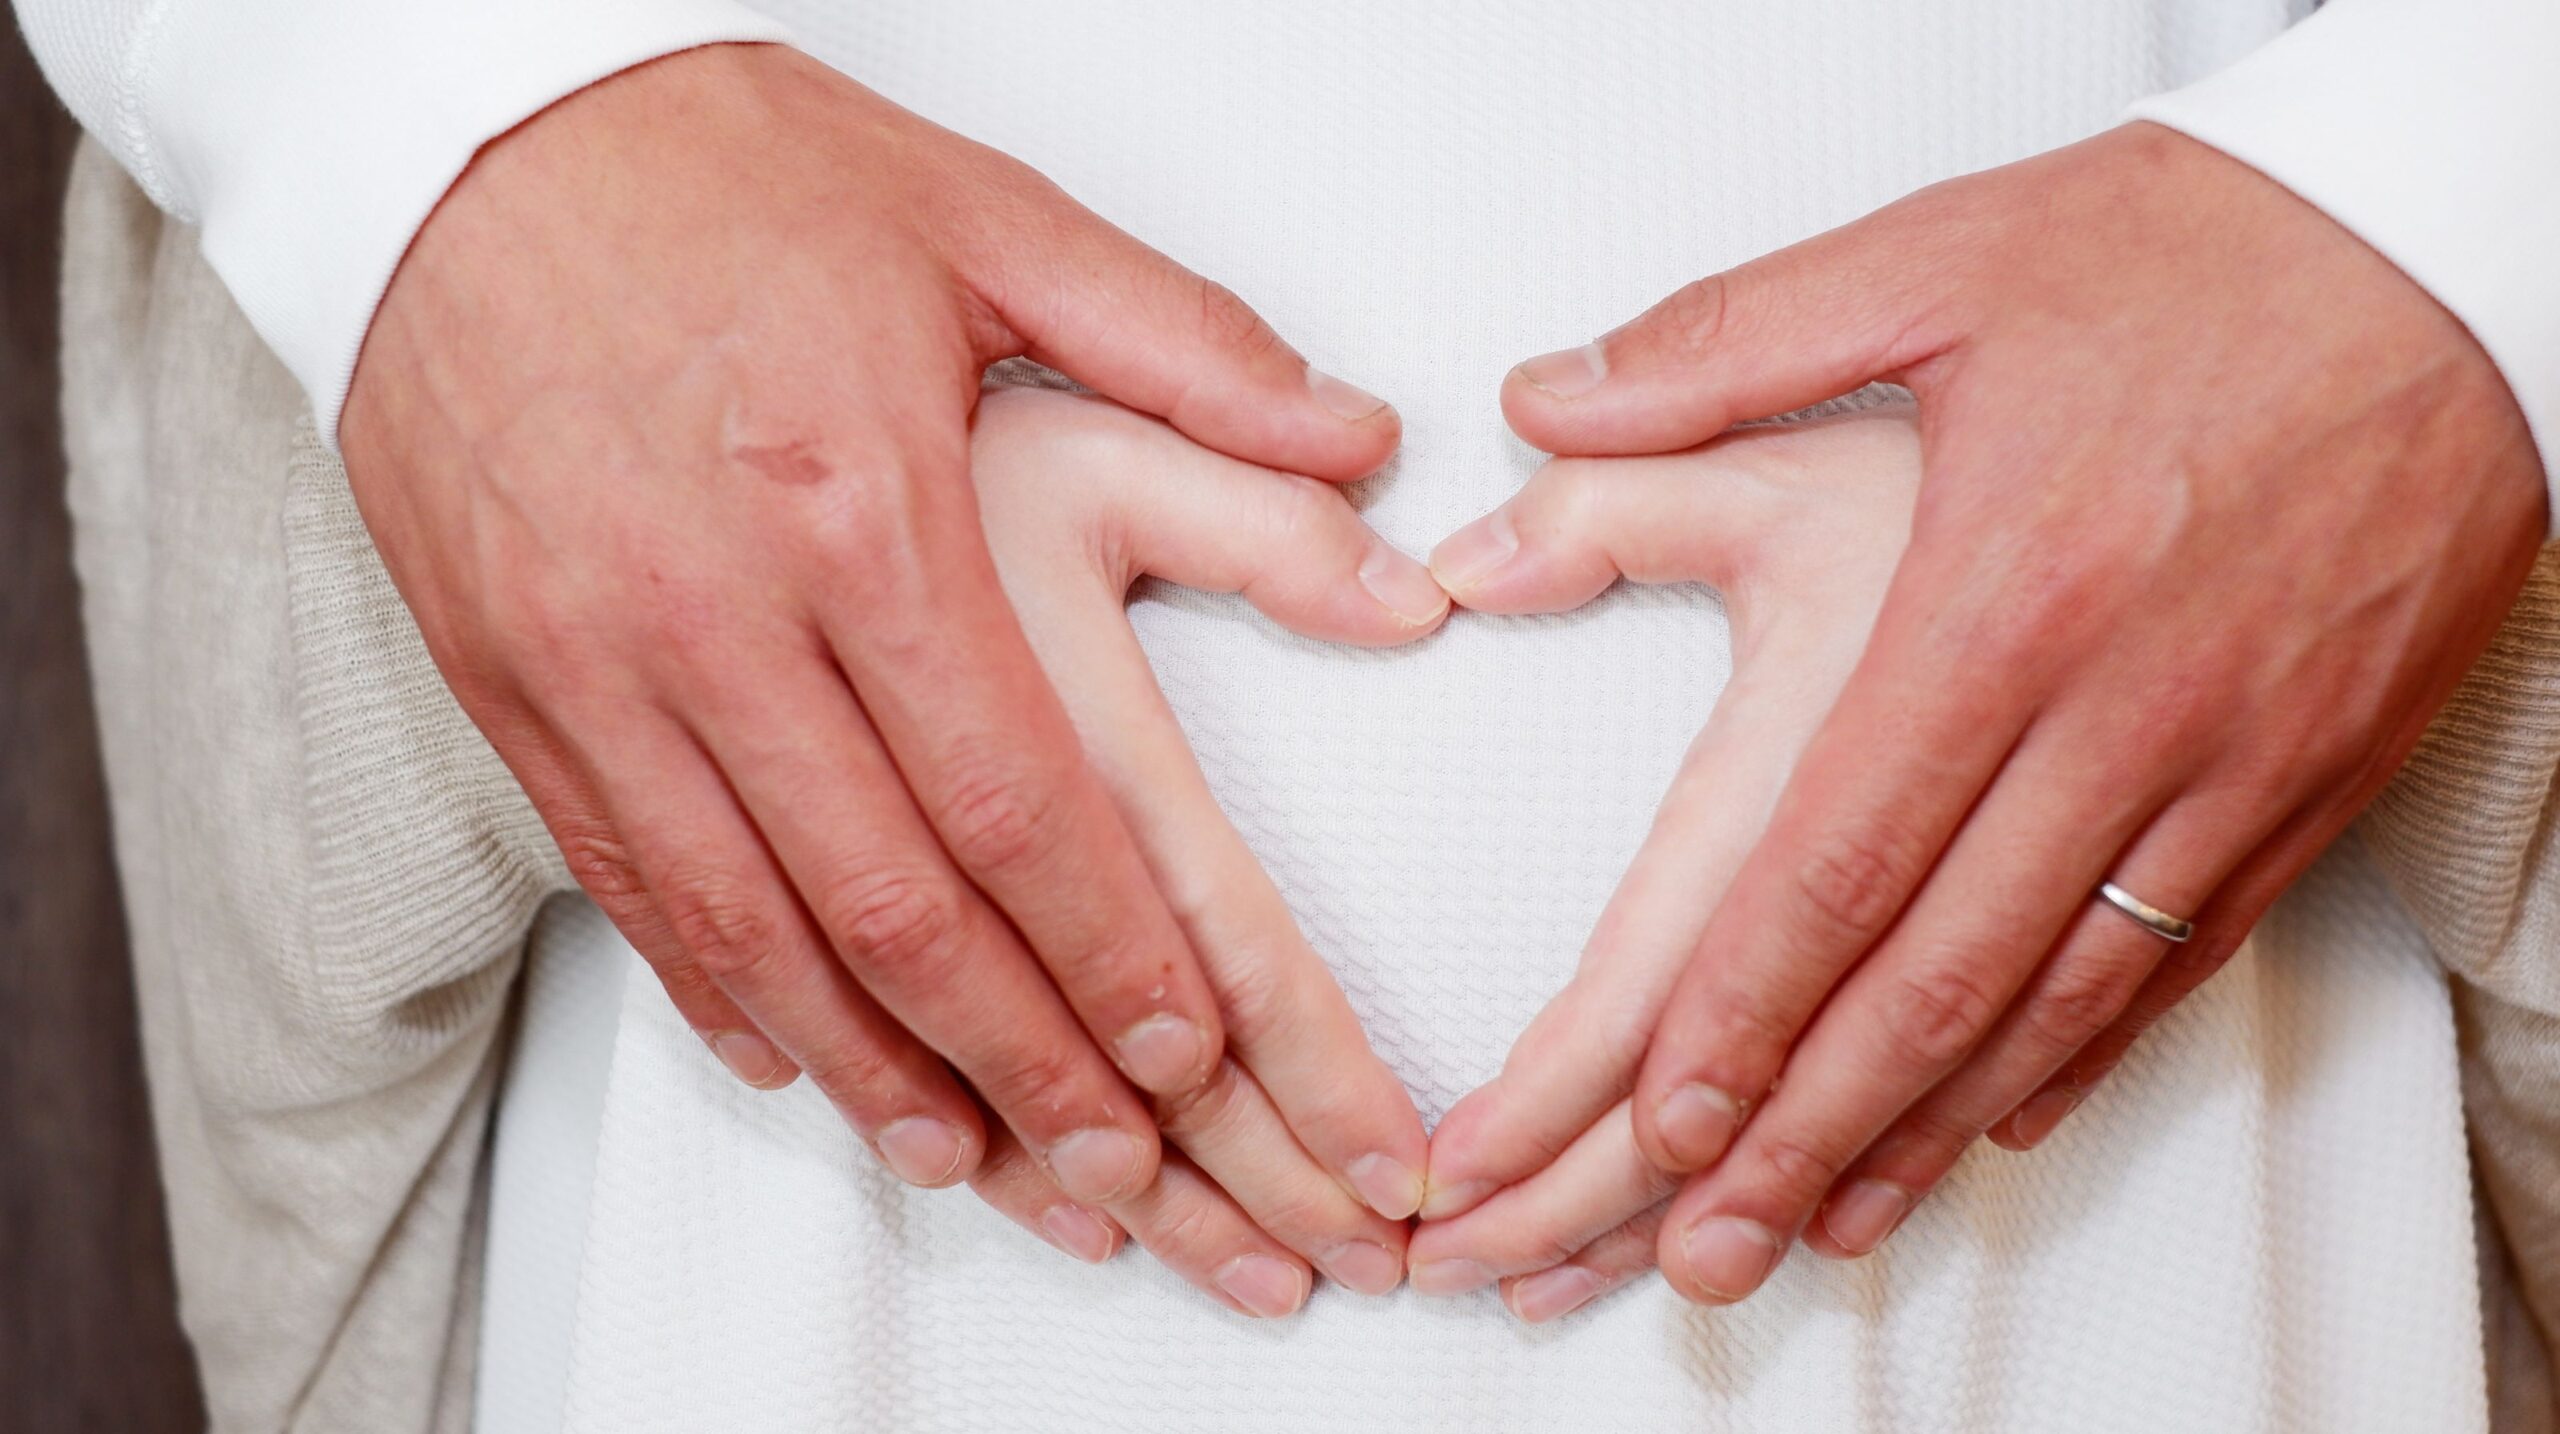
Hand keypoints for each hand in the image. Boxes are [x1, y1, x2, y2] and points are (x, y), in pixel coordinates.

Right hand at [341, 45, 1406, 1213]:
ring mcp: (598, 664)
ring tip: (977, 1163)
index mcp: (868, 510)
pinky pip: (621, 882)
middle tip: (1122, 1176)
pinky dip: (718, 988)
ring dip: (875, 1070)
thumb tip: (1364, 446)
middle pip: (898, 910)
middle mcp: (724, 616)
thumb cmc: (725, 171)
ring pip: (754, 931)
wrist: (459, 133)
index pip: (1018, 804)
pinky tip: (797, 1056)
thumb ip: (1185, 350)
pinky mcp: (510, 681)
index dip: (1110, 957)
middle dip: (1027, 1066)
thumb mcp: (980, 219)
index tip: (1190, 1062)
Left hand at [1489, 122, 2548, 1305]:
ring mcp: (2229, 763)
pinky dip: (2072, 1057)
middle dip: (1801, 1128)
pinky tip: (1989, 1123)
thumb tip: (1537, 404)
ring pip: (2054, 998)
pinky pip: (2177, 962)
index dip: (1741, 1012)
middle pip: (1932, 975)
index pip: (1838, 859)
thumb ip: (1720, 348)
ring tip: (1818, 1226)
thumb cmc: (2200, 252)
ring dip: (1924, 1129)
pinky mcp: (2307, 779)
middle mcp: (2115, 714)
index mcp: (1995, 599)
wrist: (2463, 255)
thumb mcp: (1939, 260)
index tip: (1654, 1121)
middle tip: (1697, 1244)